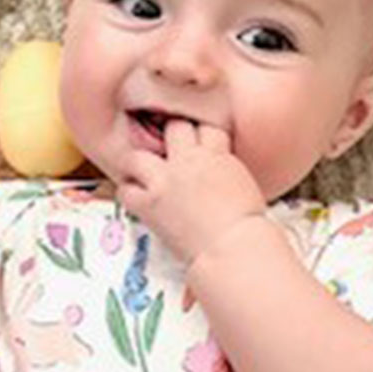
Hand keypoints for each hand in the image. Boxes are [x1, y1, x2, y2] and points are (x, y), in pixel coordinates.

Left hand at [117, 120, 266, 264]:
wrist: (234, 246)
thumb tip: (216, 174)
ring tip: (144, 176)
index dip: (199, 132)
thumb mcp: (244, 184)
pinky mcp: (150, 203)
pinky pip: (125, 190)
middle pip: (173, 128)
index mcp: (218, 154)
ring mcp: (166, 180)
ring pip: (138, 156)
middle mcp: (189, 160)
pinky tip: (137, 199)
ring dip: (139, 165)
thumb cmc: (248, 225)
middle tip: (170, 154)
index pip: (205, 124)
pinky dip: (128, 193)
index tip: (196, 141)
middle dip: (171, 138)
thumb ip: (225, 169)